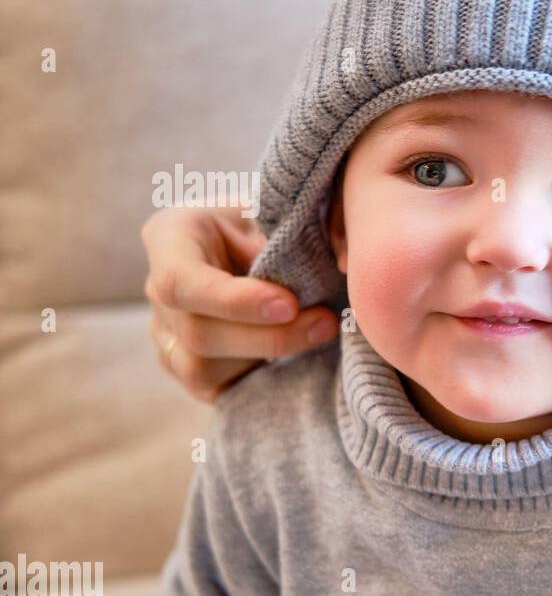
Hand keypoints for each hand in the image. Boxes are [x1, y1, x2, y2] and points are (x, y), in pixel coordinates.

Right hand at [141, 204, 338, 402]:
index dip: (233, 301)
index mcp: (171, 236)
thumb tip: (349, 259)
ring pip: (200, 367)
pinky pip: (212, 388)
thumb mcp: (288, 207)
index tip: (290, 303)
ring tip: (318, 333)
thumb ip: (312, 224)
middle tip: (325, 322)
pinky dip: (258, 376)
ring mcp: (167, 331)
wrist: (270, 245)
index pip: (179, 280)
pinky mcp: (185, 365)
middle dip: (268, 336)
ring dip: (267, 357)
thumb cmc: (278, 220)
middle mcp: (157, 288)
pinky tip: (295, 354)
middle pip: (197, 332)